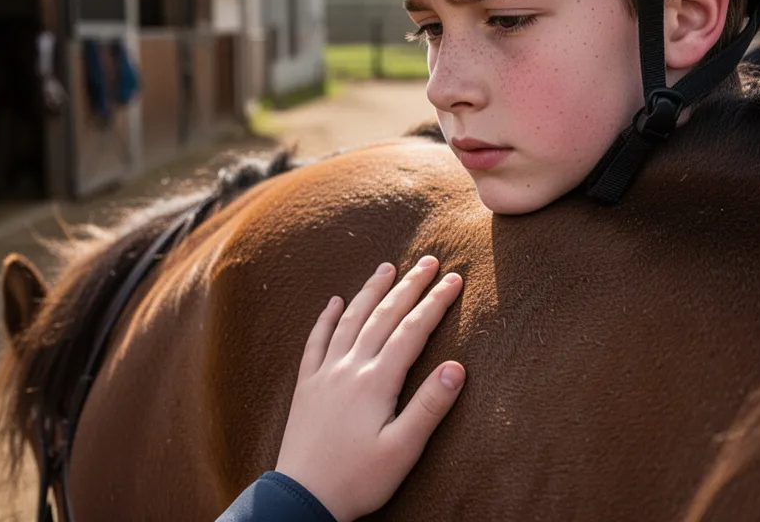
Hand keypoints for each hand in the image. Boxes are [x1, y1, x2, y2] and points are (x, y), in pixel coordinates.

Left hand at [275, 256, 464, 520]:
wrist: (301, 498)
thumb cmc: (357, 479)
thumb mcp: (402, 450)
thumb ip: (429, 407)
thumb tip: (457, 367)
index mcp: (377, 381)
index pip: (413, 331)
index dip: (435, 303)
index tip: (455, 279)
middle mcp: (350, 368)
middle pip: (384, 316)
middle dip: (409, 286)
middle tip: (430, 261)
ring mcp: (325, 373)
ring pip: (350, 319)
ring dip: (371, 291)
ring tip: (387, 267)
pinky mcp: (307, 386)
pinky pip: (316, 341)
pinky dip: (326, 318)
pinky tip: (334, 301)